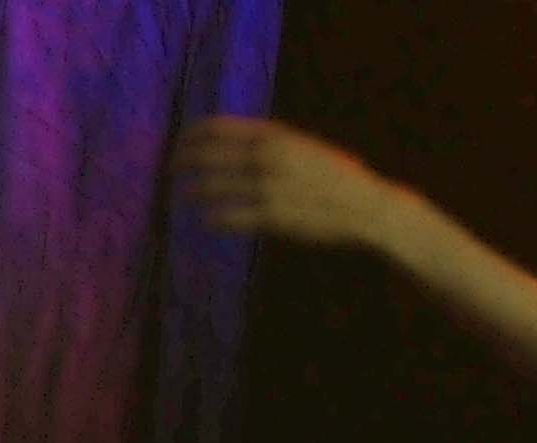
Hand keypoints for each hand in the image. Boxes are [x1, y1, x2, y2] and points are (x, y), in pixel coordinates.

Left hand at [173, 118, 403, 249]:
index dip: (191, 135)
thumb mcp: (303, 146)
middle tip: (171, 170)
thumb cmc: (338, 178)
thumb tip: (245, 144)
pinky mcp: (273, 217)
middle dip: (183, 161)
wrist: (366, 206)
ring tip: (182, 196)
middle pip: (207, 155)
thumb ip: (273, 143)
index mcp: (272, 134)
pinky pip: (232, 217)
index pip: (216, 128)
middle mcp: (264, 156)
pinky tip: (206, 221)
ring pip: (214, 186)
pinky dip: (214, 218)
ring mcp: (267, 187)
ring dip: (192, 191)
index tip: (180, 143)